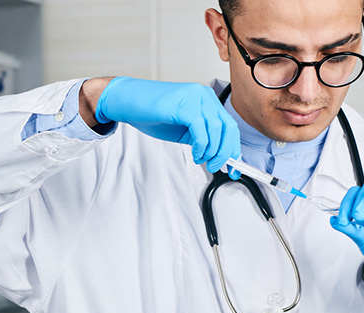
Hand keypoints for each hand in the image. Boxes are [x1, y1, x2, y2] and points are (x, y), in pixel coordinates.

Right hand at [93, 77, 239, 172]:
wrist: (128, 101)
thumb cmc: (152, 113)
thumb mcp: (182, 128)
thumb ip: (200, 137)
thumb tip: (217, 156)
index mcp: (206, 99)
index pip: (229, 125)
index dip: (234, 148)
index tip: (235, 166)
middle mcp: (204, 95)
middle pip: (228, 127)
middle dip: (226, 152)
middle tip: (219, 167)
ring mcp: (195, 98)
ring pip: (217, 129)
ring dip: (213, 151)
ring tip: (202, 161)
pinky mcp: (184, 105)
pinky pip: (201, 129)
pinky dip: (202, 146)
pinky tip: (195, 153)